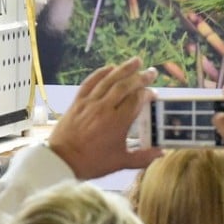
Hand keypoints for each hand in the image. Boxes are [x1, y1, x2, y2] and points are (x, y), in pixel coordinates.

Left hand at [48, 57, 162, 179]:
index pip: (137, 100)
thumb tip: (161, 153)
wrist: (62, 160)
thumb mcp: (120, 162)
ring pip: (109, 80)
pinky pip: (90, 82)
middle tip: (152, 72)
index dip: (147, 94)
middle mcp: (105, 107)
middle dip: (140, 77)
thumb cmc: (93, 162)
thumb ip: (143, 157)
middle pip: (126, 86)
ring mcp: (90, 102)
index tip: (154, 94)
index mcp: (118, 122)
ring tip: (136, 61)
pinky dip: (101, 72)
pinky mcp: (78, 101)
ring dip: (124, 69)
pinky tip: (110, 67)